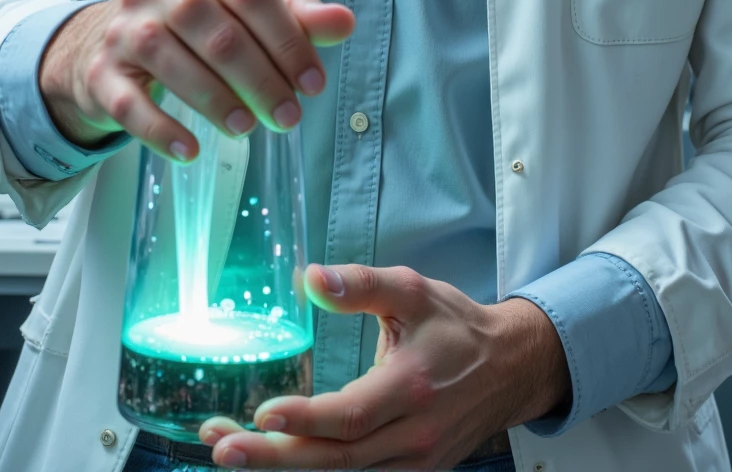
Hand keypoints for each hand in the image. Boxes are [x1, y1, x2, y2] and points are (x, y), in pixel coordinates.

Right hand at [37, 0, 354, 157]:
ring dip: (216, 100)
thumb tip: (345, 23)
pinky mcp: (100, 71)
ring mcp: (120, 25)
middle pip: (214, 28)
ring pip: (171, 60)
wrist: (109, 40)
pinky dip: (161, 130)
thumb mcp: (242, 6)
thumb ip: (296, 14)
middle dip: (259, 76)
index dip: (287, 37)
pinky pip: (129, 104)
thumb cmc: (193, 19)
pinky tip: (191, 150)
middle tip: (289, 116)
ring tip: (249, 128)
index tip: (313, 82)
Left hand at [198, 263, 571, 469]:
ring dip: (282, 468)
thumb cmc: (455, 326)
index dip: (306, 418)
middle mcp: (412, 437)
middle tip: (222, 446)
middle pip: (335, 459)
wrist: (510, 369)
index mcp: (412, 388)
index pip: (352, 416)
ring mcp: (412, 465)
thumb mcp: (413, 290)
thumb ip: (362, 286)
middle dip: (274, 457)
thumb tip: (311, 279)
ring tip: (227, 451)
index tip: (262, 412)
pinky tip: (272, 461)